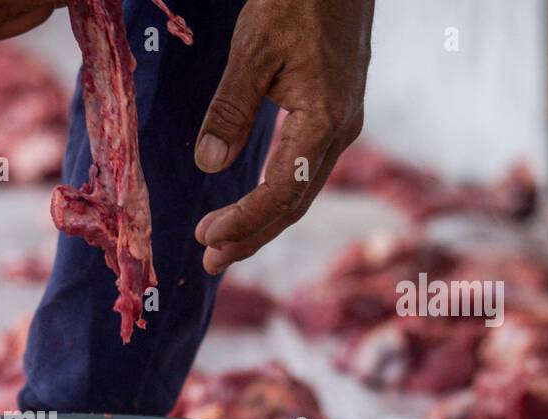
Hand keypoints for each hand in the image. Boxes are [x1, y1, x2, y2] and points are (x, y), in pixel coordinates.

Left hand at [194, 0, 373, 273]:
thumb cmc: (297, 1)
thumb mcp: (252, 52)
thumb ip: (231, 110)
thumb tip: (209, 164)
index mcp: (324, 120)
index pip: (281, 191)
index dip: (244, 221)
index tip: (206, 238)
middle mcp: (340, 131)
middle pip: (294, 202)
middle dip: (251, 236)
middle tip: (210, 262)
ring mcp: (341, 124)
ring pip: (301, 189)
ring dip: (262, 221)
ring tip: (225, 246)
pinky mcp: (334, 114)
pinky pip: (304, 170)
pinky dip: (275, 195)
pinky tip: (253, 206)